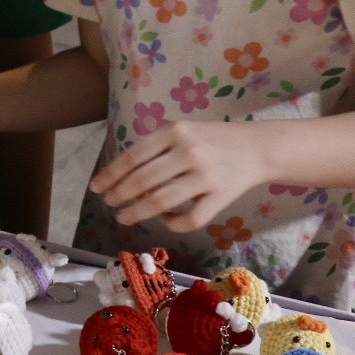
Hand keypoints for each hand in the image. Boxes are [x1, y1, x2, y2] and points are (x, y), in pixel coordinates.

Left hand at [90, 120, 270, 231]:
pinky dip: (172, 223)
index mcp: (175, 132)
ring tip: (124, 217)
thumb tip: (119, 173)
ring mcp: (206, 176)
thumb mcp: (182, 130)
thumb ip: (155, 146)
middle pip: (143, 180)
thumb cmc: (212, 139)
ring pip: (162, 201)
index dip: (111, 174)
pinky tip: (163, 220)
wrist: (257, 148)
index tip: (96, 187)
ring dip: (137, 212)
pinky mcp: (222, 197)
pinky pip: (191, 218)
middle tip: (109, 203)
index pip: (133, 156)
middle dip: (120, 194)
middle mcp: (189, 152)